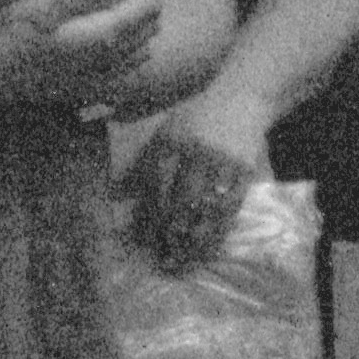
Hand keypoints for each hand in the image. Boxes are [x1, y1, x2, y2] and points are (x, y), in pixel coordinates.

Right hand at [0, 0, 157, 113]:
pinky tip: (112, 41)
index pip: (148, 4)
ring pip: (141, 50)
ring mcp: (100, 80)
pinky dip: (129, 50)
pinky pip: (124, 70)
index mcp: (103, 36)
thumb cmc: (9, 37)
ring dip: (140, 24)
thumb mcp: (41, 1)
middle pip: (150, 27)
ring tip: (125, 3)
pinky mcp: (87, 90)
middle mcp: (109, 61)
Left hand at [119, 125, 256, 271]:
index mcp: (170, 140)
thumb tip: (114, 195)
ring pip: (206, 208)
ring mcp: (222, 161)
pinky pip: (230, 207)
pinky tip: (211, 246)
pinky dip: (219, 230)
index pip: (155, 184)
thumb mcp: (165, 131)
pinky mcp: (244, 170)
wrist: (241, 95)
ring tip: (186, 262)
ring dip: (195, 239)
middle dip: (171, 233)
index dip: (150, 215)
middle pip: (180, 200)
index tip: (146, 240)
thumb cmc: (196, 117)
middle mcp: (195, 151)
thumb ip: (143, 162)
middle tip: (164, 260)